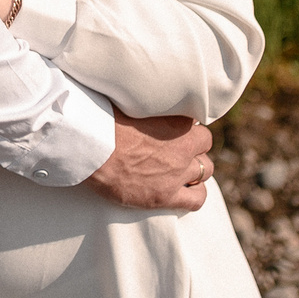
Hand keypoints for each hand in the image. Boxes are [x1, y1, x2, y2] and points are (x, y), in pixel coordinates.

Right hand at [82, 112, 213, 211]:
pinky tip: (185, 191)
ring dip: (195, 170)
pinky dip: (194, 194)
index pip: (197, 122)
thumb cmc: (104, 120)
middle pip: (205, 145)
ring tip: (180, 170)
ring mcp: (177, 172)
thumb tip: (149, 99)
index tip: (175, 131)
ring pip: (205, 171)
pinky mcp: (167, 195)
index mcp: (177, 120)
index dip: (187, 128)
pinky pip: (197, 199)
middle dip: (194, 148)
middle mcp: (183, 145)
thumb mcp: (131, 102)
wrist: (93, 148)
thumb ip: (150, 105)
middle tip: (177, 150)